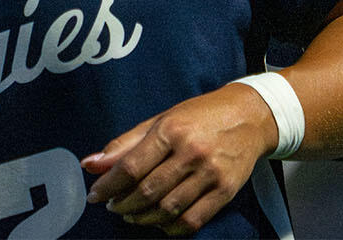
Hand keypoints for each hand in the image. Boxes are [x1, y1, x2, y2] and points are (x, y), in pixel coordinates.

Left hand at [81, 83, 276, 235]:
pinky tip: (159, 221)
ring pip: (167, 209)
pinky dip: (170, 227)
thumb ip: (126, 144)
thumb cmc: (201, 115)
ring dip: (143, 218)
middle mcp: (192, 152)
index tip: (96, 195)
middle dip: (123, 204)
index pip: (131, 167)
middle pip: (148, 191)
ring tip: (132, 214)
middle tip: (113, 205)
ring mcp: (211, 173)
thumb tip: (91, 164)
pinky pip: (192, 220)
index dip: (108, 185)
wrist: (251, 116)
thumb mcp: (162, 119)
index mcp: (172, 130)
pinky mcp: (225, 191)